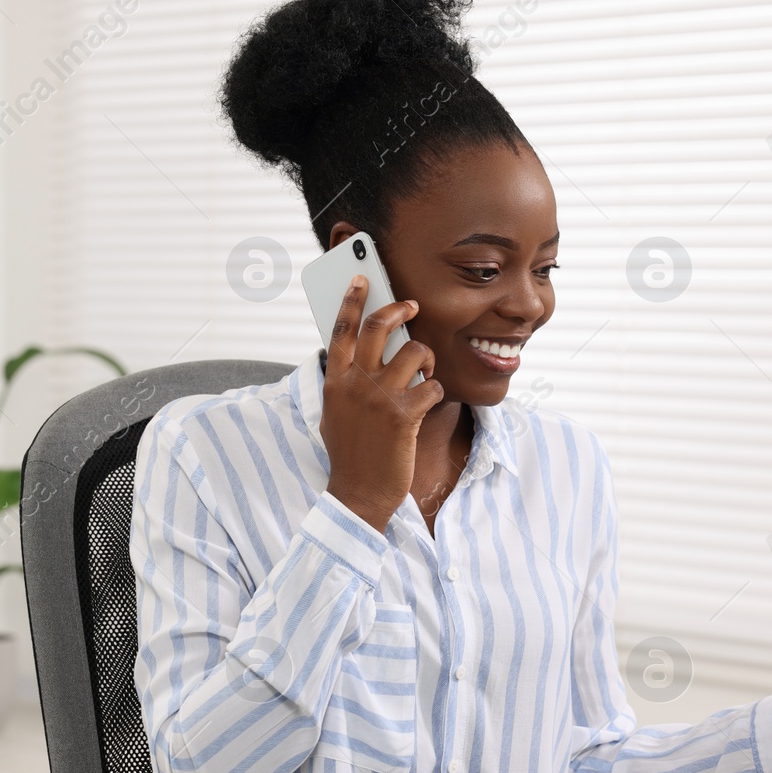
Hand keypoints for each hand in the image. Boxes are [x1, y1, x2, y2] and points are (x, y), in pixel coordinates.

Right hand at [320, 276, 442, 530]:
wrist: (358, 494)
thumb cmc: (351, 454)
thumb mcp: (336, 413)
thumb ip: (347, 383)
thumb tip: (363, 355)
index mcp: (336, 381)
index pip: (341, 330)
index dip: (353, 300)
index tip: (363, 279)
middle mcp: (355, 384)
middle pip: (379, 327)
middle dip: (399, 308)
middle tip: (412, 306)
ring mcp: (380, 398)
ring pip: (415, 353)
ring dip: (426, 358)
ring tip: (425, 372)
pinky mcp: (404, 415)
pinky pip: (432, 386)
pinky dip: (435, 392)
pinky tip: (427, 403)